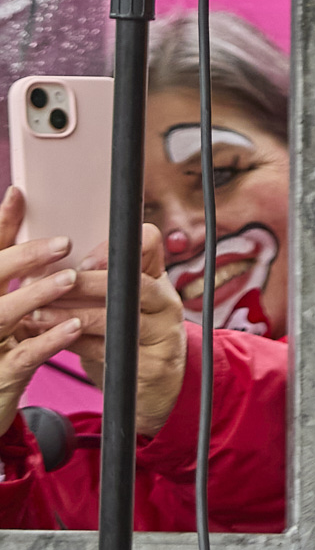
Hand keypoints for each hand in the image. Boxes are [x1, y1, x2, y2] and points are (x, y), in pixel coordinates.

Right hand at [0, 186, 80, 441]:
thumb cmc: (2, 343)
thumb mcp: (4, 302)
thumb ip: (13, 263)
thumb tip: (20, 199)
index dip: (0, 222)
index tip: (18, 193)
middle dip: (25, 257)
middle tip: (63, 242)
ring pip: (3, 314)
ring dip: (38, 293)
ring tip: (70, 278)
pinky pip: (22, 356)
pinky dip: (48, 339)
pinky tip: (72, 325)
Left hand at [70, 224, 186, 438]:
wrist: (161, 388)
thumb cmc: (137, 339)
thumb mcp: (134, 306)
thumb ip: (109, 284)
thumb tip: (56, 269)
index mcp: (160, 281)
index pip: (150, 245)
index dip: (116, 250)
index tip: (84, 261)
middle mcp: (167, 304)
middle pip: (131, 284)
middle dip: (89, 283)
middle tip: (56, 285)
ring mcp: (161, 336)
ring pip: (115, 320)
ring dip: (73, 315)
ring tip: (42, 314)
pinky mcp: (148, 366)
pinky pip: (106, 351)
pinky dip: (76, 343)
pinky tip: (55, 339)